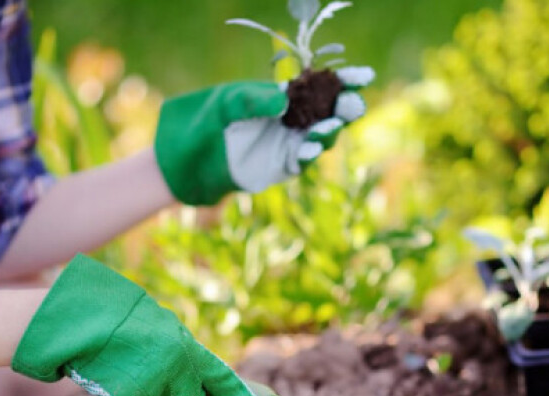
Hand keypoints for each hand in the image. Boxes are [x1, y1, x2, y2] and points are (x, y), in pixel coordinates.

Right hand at [10, 254, 260, 395]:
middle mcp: (176, 367)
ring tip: (125, 367)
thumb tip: (194, 375)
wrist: (75, 322)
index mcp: (184, 344)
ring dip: (147, 395)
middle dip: (175, 394)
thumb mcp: (155, 324)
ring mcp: (154, 386)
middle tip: (149, 371)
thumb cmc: (114, 317)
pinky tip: (113, 378)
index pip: (220, 375)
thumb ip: (178, 348)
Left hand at [153, 66, 374, 204]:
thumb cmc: (204, 124)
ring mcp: (287, 144)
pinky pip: (301, 160)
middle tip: (352, 103)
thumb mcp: (225, 104)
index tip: (363, 76)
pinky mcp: (280, 166)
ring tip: (330, 125)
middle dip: (344, 107)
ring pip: (320, 137)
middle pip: (328, 112)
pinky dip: (308, 153)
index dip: (343, 81)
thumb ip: (253, 99)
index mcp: (281, 97)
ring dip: (329, 131)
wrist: (185, 161)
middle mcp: (290, 120)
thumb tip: (284, 100)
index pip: (318, 86)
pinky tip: (310, 146)